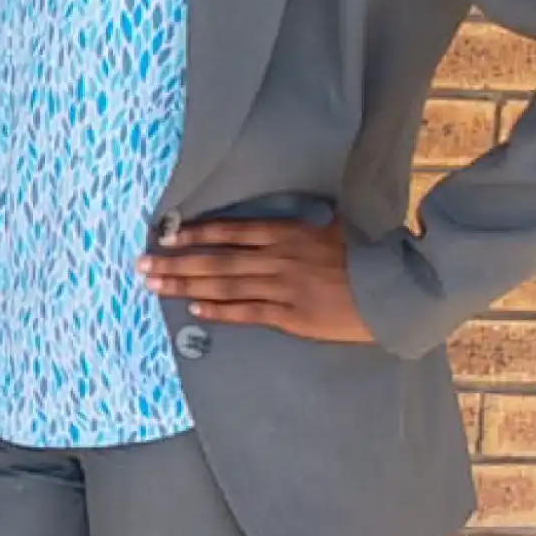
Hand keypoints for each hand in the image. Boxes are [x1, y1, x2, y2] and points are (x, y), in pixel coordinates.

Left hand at [137, 219, 373, 343]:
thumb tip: (288, 218)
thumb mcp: (333, 228)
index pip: (232, 231)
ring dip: (187, 285)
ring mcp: (282, 288)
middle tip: (142, 264)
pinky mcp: (291, 317)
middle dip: (177, 262)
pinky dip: (219, 311)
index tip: (168, 235)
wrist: (392, 289)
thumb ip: (303, 224)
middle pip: (217, 260)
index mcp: (287, 234)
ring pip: (224, 286)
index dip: (197, 234)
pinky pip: (247, 313)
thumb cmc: (366, 256)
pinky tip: (194, 309)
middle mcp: (277, 258)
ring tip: (156, 285)